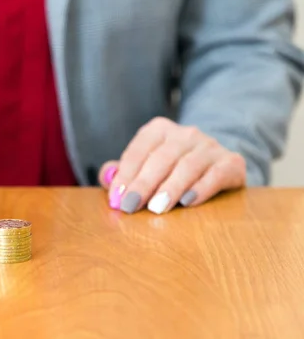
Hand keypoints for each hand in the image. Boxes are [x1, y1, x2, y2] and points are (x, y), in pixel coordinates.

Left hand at [98, 117, 245, 213]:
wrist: (216, 165)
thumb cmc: (169, 170)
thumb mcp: (143, 167)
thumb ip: (120, 172)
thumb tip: (106, 177)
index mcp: (159, 130)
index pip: (139, 150)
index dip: (125, 175)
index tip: (116, 199)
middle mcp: (185, 133)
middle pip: (161, 158)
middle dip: (144, 184)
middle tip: (131, 206)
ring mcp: (210, 146)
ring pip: (188, 166)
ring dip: (170, 188)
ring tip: (157, 208)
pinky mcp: (231, 162)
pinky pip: (216, 174)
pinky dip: (201, 188)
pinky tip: (188, 202)